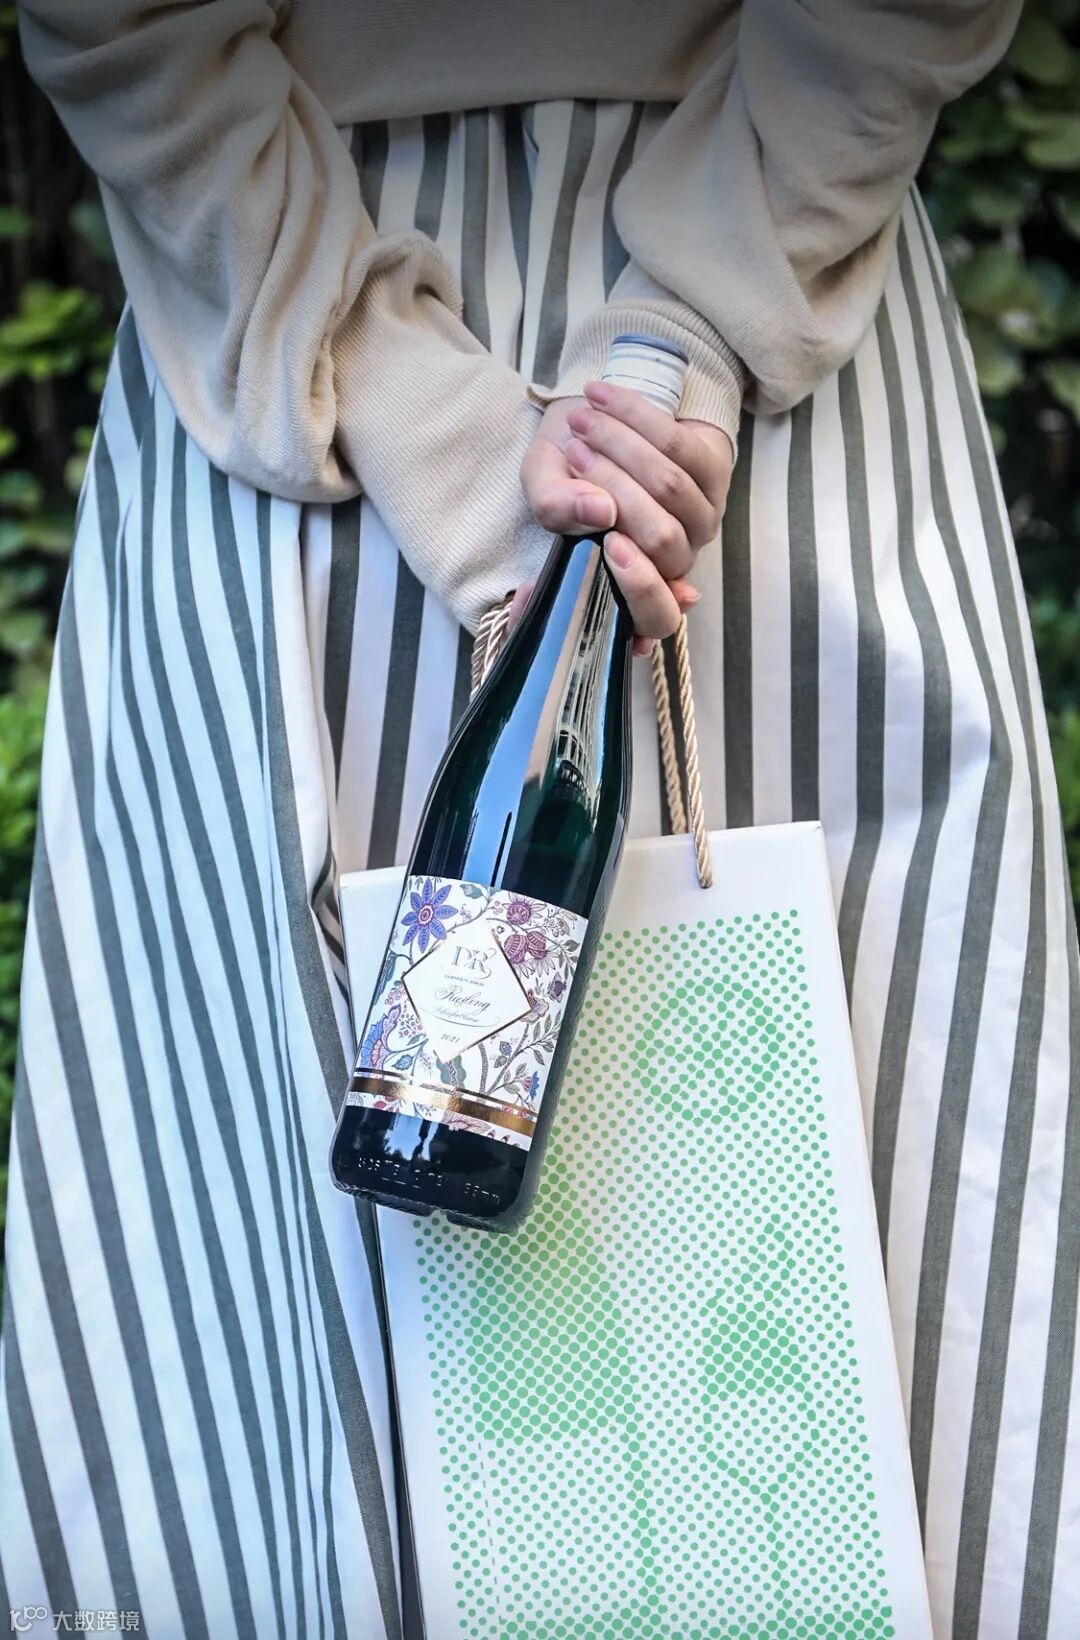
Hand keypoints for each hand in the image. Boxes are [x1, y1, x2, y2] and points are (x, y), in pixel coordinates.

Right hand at [519, 378, 732, 652]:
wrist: (603, 416)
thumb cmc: (571, 466)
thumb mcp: (545, 486)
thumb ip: (553, 507)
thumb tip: (599, 511)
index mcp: (636, 584)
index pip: (657, 616)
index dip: (640, 589)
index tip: (611, 549)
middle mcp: (677, 560)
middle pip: (661, 538)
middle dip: (611, 487)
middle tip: (573, 453)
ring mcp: (703, 518)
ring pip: (669, 486)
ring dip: (618, 445)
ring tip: (582, 423)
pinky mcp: (715, 471)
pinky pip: (677, 444)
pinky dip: (635, 416)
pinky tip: (602, 399)